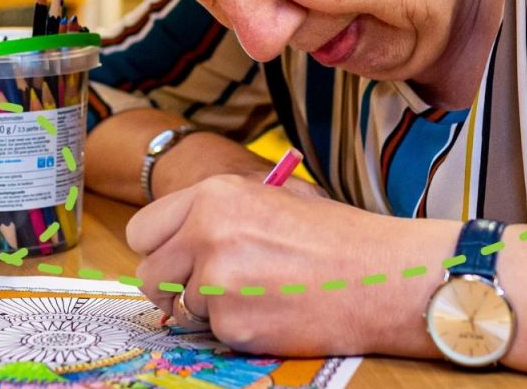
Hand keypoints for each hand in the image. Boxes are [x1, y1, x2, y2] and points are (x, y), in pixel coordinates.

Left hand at [126, 174, 457, 356]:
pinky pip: (212, 332)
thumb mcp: (275, 196)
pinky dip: (236, 328)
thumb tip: (180, 235)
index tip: (175, 260)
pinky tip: (273, 311)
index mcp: (214, 195)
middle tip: (204, 288)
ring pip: (179, 308)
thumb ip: (220, 210)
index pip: (142, 230)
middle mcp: (206, 234)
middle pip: (148, 274)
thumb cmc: (338, 236)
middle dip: (171, 286)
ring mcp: (217, 281)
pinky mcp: (233, 323)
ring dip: (206, 309)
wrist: (383, 276)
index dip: (158, 249)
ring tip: (256, 294)